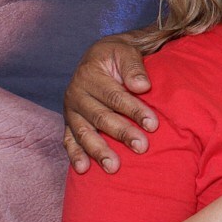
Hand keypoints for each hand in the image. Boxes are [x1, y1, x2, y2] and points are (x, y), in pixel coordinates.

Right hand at [62, 34, 156, 173]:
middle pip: (101, 117)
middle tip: (142, 147)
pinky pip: (69, 141)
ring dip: (98, 151)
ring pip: (84, 133)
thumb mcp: (125, 51)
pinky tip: (83, 169)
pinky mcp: (69, 123)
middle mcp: (76, 94)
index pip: (115, 96)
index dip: (134, 110)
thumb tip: (142, 86)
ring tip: (114, 167)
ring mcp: (71, 111)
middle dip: (122, 133)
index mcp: (90, 75)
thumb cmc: (116, 56)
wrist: (98, 57)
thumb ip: (133, 67)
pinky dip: (75, 155)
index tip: (153, 124)